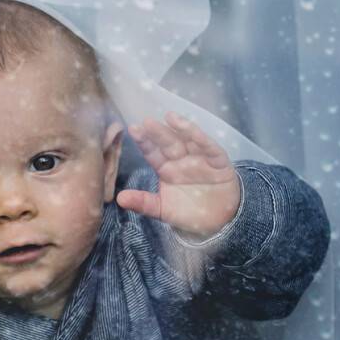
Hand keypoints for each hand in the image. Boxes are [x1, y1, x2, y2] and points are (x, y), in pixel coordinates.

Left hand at [116, 112, 241, 239]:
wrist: (219, 222)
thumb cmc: (189, 212)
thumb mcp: (163, 210)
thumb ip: (144, 203)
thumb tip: (119, 199)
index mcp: (166, 169)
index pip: (153, 153)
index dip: (144, 142)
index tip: (133, 129)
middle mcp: (181, 160)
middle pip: (168, 144)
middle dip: (158, 133)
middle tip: (146, 122)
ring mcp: (199, 158)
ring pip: (189, 141)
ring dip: (181, 129)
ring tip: (170, 117)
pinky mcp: (218, 161)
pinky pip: (210, 148)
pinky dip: (202, 139)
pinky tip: (192, 130)